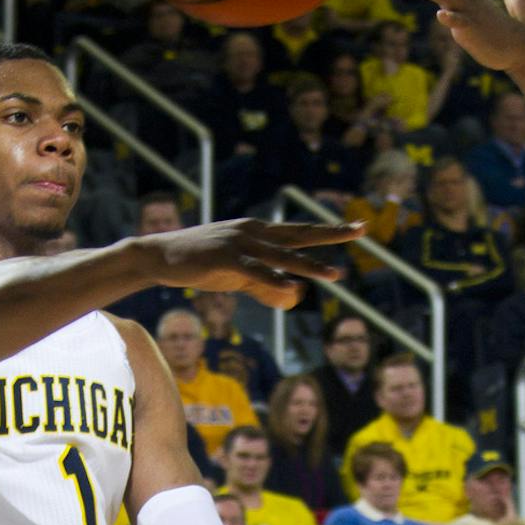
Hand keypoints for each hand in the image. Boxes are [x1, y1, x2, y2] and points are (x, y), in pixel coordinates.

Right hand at [137, 218, 359, 310]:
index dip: (329, 230)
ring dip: (309, 267)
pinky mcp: (225, 258)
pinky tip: (294, 290)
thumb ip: (268, 285)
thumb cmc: (203, 264)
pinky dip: (275, 281)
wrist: (162, 257)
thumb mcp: (241, 276)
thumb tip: (294, 296)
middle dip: (332, 233)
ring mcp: (240, 243)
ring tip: (336, 275)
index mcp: (260, 231)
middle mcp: (255, 232)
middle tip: (362, 230)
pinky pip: (255, 272)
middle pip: (300, 234)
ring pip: (282, 256)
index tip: (357, 228)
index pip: (301, 231)